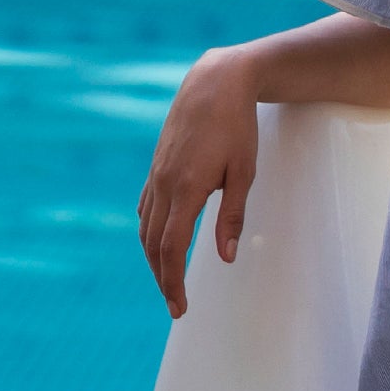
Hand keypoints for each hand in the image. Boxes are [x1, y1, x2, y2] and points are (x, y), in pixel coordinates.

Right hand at [137, 47, 258, 317]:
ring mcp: (155, 174)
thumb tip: (226, 259)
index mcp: (186, 189)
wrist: (215, 82)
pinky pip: (145, 208)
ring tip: (168, 281)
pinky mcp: (156, 166)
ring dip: (153, 259)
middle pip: (153, 245)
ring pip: (145, 228)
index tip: (180, 308)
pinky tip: (158, 243)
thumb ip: (233, 218)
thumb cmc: (237, 126)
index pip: (171, 249)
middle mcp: (163, 184)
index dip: (172, 282)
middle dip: (163, 279)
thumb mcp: (244, 173)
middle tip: (176, 306)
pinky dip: (149, 233)